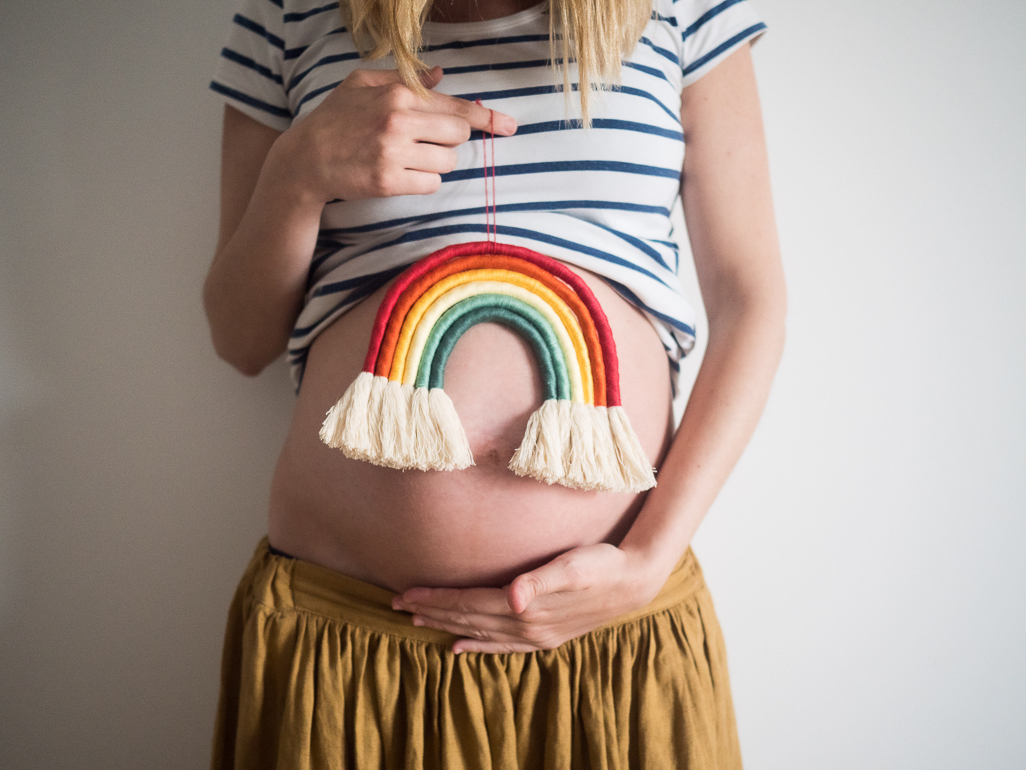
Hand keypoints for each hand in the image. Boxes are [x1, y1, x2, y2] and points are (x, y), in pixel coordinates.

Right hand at [272, 66, 516, 202]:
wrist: (305, 160)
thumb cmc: (335, 119)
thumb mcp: (361, 85)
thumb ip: (402, 79)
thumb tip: (440, 75)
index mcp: (396, 94)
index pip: (455, 106)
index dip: (486, 118)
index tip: (509, 126)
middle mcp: (397, 121)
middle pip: (458, 135)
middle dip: (451, 141)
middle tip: (428, 142)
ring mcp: (393, 153)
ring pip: (448, 162)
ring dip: (437, 164)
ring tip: (410, 159)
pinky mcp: (388, 182)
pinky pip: (431, 184)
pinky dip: (423, 182)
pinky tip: (402, 175)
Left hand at [391, 543, 667, 653]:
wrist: (633, 581)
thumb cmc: (600, 564)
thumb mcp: (572, 565)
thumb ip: (540, 580)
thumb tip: (514, 595)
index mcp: (526, 608)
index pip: (469, 604)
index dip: (436, 599)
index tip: (405, 593)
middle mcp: (525, 626)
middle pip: (467, 620)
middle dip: (431, 612)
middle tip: (395, 605)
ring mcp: (534, 636)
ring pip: (478, 633)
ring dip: (447, 627)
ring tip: (417, 622)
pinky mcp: (544, 637)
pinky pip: (500, 646)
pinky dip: (476, 647)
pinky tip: (459, 648)